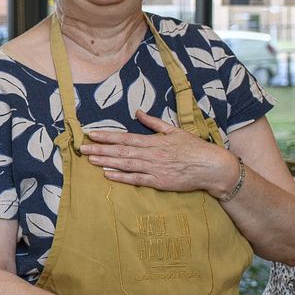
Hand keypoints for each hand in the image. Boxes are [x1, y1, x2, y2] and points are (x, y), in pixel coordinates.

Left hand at [81, 111, 238, 195]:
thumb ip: (154, 123)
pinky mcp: (159, 182)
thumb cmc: (194, 148)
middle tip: (82, 148)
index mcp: (154, 141)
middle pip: (121, 151)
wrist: (212, 167)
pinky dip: (122, 177)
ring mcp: (155, 169)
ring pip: (126, 165)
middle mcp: (151, 154)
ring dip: (106, 162)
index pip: (125, 138)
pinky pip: (137, 180)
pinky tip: (108, 175)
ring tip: (90, 159)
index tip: (91, 134)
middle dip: (100, 149)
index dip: (107, 136)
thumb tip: (138, 112)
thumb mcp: (174, 131)